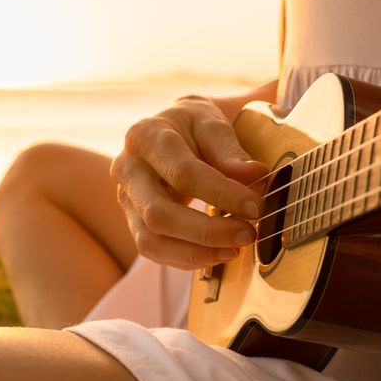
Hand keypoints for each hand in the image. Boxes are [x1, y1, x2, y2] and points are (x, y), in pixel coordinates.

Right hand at [110, 95, 268, 269]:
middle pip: (159, 214)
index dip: (221, 194)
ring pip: (151, 240)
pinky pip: (154, 250)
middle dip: (207, 232)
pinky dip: (188, 258)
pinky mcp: (133, 220)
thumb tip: (254, 174)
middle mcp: (127, 169)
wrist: (171, 131)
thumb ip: (230, 150)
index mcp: (145, 136)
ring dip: (197, 252)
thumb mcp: (212, 123)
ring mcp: (126, 198)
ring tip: (235, 250)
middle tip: (247, 234)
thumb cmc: (193, 126)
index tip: (255, 206)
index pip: (183, 173)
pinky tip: (218, 254)